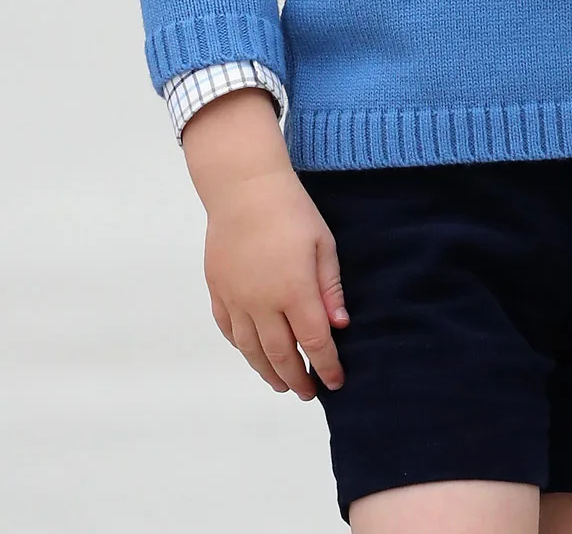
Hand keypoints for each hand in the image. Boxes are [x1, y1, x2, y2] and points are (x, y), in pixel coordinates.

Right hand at [182, 90, 347, 399]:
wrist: (244, 191)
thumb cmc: (292, 212)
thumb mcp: (324, 246)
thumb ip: (330, 289)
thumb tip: (339, 326)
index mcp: (294, 291)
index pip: (314, 341)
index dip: (327, 365)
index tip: (337, 382)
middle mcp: (262, 303)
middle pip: (280, 353)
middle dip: (298, 377)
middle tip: (310, 393)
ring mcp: (236, 299)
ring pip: (251, 349)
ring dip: (267, 370)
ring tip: (282, 384)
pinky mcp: (218, 291)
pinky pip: (229, 330)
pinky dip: (243, 347)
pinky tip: (253, 354)